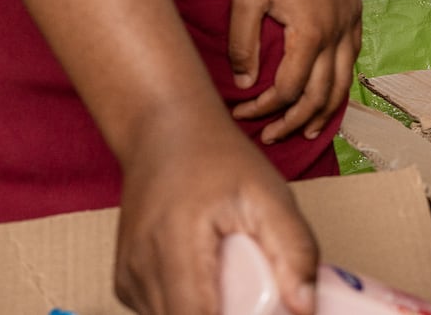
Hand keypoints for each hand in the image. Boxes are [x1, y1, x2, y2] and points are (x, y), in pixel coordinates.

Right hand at [116, 115, 317, 314]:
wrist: (164, 132)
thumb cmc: (219, 159)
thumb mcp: (270, 194)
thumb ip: (295, 249)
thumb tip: (306, 307)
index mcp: (176, 243)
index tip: (264, 307)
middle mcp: (140, 266)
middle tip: (258, 292)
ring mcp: (127, 276)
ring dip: (208, 313)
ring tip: (235, 279)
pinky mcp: (124, 282)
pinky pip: (159, 313)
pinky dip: (188, 307)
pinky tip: (209, 279)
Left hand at [229, 0, 361, 142]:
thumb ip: (243, 43)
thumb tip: (243, 82)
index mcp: (309, 34)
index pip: (288, 90)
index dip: (263, 109)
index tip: (240, 113)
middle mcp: (336, 36)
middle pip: (320, 97)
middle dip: (293, 122)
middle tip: (269, 136)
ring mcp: (349, 25)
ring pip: (343, 83)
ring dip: (323, 112)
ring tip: (305, 130)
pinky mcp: (354, 14)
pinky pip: (353, 60)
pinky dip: (340, 84)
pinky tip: (328, 89)